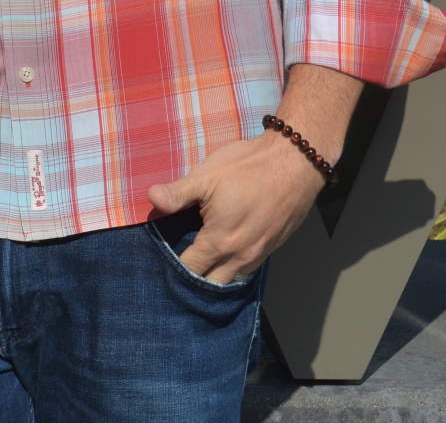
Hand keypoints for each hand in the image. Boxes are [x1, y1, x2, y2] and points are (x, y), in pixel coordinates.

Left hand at [147, 131, 326, 285]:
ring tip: (197, 264)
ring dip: (214, 277)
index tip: (158, 260)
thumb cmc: (248, 168)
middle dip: (192, 280)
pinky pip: (247, 270)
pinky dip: (231, 269)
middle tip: (175, 265)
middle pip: (211, 283)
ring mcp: (260, 254)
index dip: (171, 268)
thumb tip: (150, 199)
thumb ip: (177, 193)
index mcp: (220, 242)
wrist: (295, 163)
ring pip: (231, 279)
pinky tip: (221, 256)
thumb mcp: (206, 177)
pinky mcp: (272, 247)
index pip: (189, 270)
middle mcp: (241, 256)